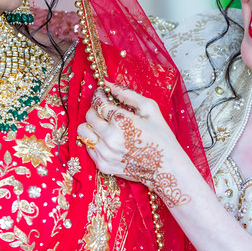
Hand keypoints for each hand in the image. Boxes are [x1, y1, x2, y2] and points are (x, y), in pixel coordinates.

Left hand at [77, 82, 190, 206]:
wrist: (167, 167)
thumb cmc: (161, 136)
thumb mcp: (149, 108)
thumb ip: (126, 94)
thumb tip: (108, 83)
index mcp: (121, 121)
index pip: (99, 102)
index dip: (99, 95)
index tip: (102, 94)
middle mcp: (109, 138)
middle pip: (88, 116)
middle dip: (96, 109)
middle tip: (106, 110)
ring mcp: (105, 153)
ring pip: (83, 132)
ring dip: (92, 126)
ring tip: (105, 125)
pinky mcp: (103, 165)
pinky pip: (88, 148)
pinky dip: (95, 141)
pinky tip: (108, 139)